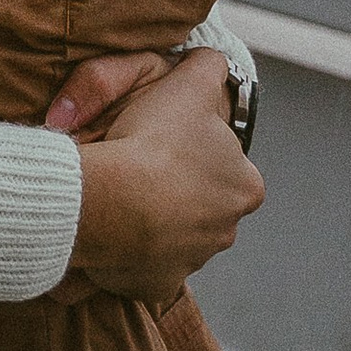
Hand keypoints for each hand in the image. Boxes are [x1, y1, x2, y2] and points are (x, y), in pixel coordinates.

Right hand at [60, 50, 261, 300]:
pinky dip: (126, 253)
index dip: (191, 148)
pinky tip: (106, 231)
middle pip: (199, 203)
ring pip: (171, 235)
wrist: (109, 201)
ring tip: (115, 197)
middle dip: (173, 189)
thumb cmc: (151, 141)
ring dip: (149, 220)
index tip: (161, 140)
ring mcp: (191, 260)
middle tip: (134, 166)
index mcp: (244, 185)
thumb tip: (212, 65)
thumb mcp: (187, 82)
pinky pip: (140, 267)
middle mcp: (226, 229)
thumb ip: (207, 68)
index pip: (223, 164)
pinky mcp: (155, 285)